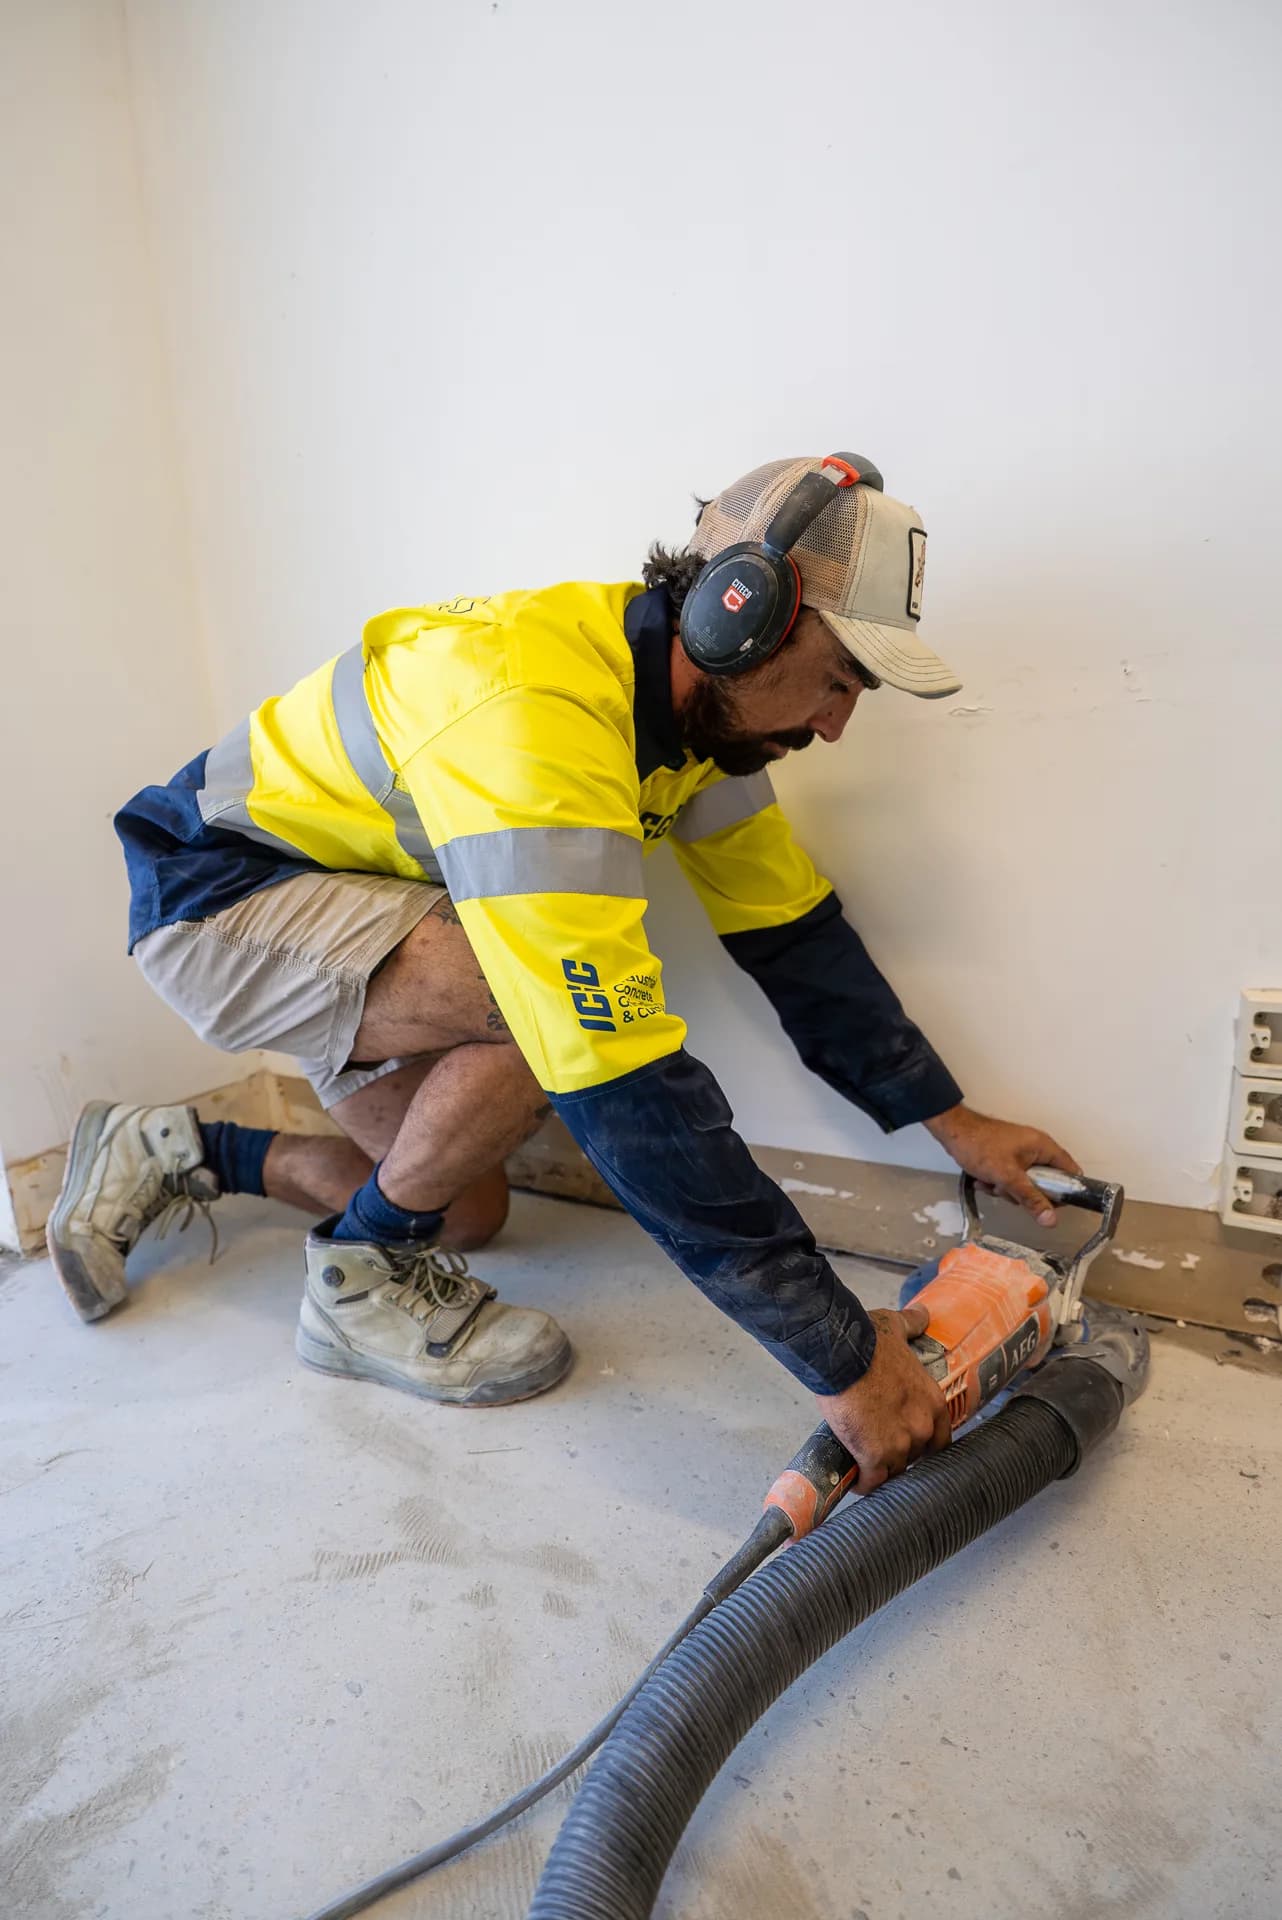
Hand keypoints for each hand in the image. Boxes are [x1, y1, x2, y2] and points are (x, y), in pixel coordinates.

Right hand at [814, 1305, 950, 1492]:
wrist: (841, 1354)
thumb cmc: (867, 1341)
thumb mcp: (896, 1327)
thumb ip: (913, 1324)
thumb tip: (922, 1314)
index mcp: (931, 1401)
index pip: (941, 1440)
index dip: (924, 1444)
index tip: (909, 1444)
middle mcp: (923, 1427)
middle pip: (916, 1457)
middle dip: (900, 1456)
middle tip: (880, 1450)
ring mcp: (900, 1445)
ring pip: (894, 1472)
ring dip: (880, 1471)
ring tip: (865, 1467)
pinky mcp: (875, 1456)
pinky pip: (872, 1481)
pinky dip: (863, 1483)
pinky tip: (854, 1479)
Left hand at [924, 1102, 1081, 1225]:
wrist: (952, 1131)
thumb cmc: (979, 1145)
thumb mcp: (1007, 1177)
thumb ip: (1031, 1199)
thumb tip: (1051, 1220)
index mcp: (1044, 1147)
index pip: (1070, 1172)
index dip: (1065, 1191)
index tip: (1051, 1204)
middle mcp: (1036, 1149)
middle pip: (1046, 1183)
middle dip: (1025, 1193)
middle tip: (1009, 1189)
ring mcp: (1021, 1154)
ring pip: (1025, 1185)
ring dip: (1006, 1190)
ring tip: (991, 1182)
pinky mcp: (1007, 1159)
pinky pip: (1010, 1180)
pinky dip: (997, 1183)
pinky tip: (983, 1180)